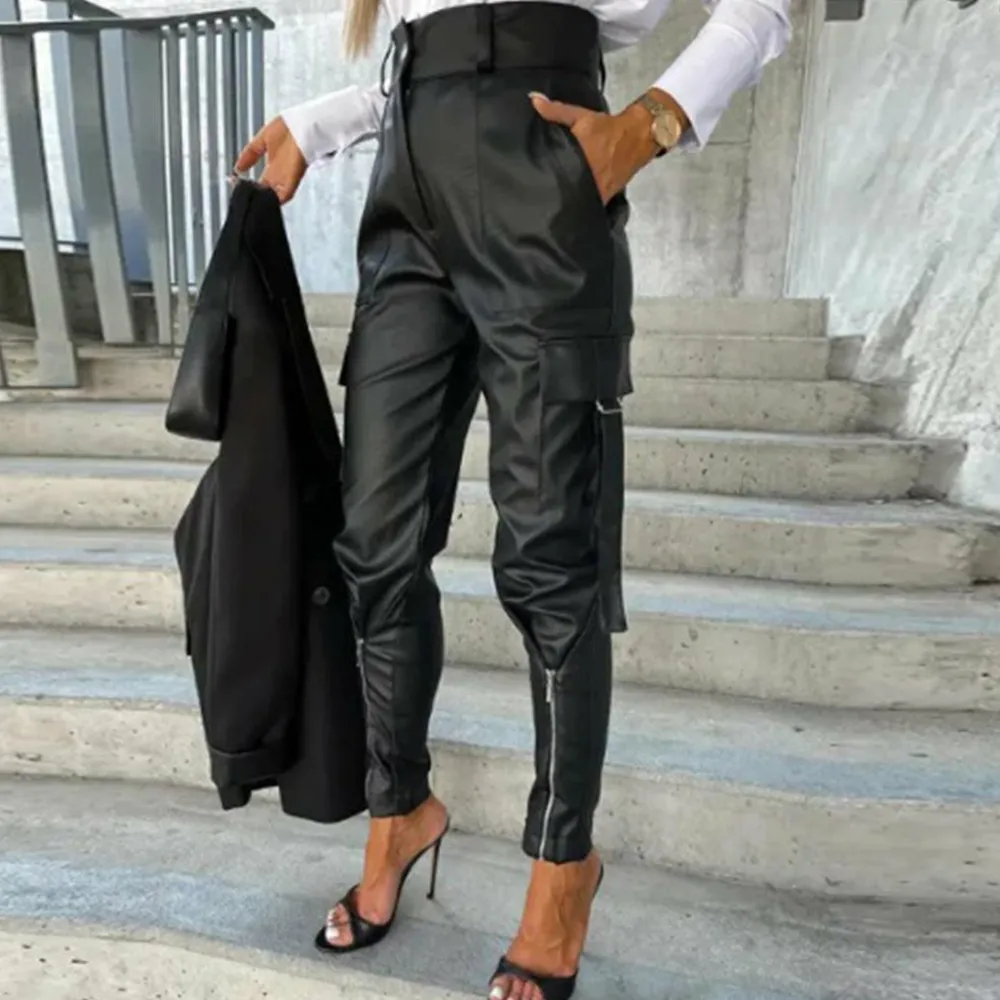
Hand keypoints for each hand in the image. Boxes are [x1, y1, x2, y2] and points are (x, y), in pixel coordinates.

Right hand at [235, 116, 307, 204]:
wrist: (302, 124)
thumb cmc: (288, 129)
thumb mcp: (262, 140)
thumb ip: (250, 154)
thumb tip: (237, 167)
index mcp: (274, 167)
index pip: (261, 184)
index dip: (251, 188)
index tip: (240, 191)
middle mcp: (280, 175)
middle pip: (267, 193)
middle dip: (258, 198)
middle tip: (246, 201)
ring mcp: (287, 178)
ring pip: (275, 196)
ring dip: (265, 200)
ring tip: (253, 203)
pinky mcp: (294, 180)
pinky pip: (285, 195)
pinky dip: (275, 200)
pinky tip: (264, 201)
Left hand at [530, 92, 660, 204]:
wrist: (639, 137)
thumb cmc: (608, 128)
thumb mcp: (580, 116)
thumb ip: (555, 111)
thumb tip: (534, 100)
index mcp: (579, 160)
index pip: (554, 177)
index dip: (540, 182)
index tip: (530, 183)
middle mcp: (587, 180)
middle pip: (563, 194)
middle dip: (550, 194)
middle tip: (537, 193)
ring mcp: (597, 192)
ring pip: (575, 202)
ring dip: (565, 201)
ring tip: (550, 201)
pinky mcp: (604, 198)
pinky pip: (587, 205)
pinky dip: (579, 203)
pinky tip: (570, 202)